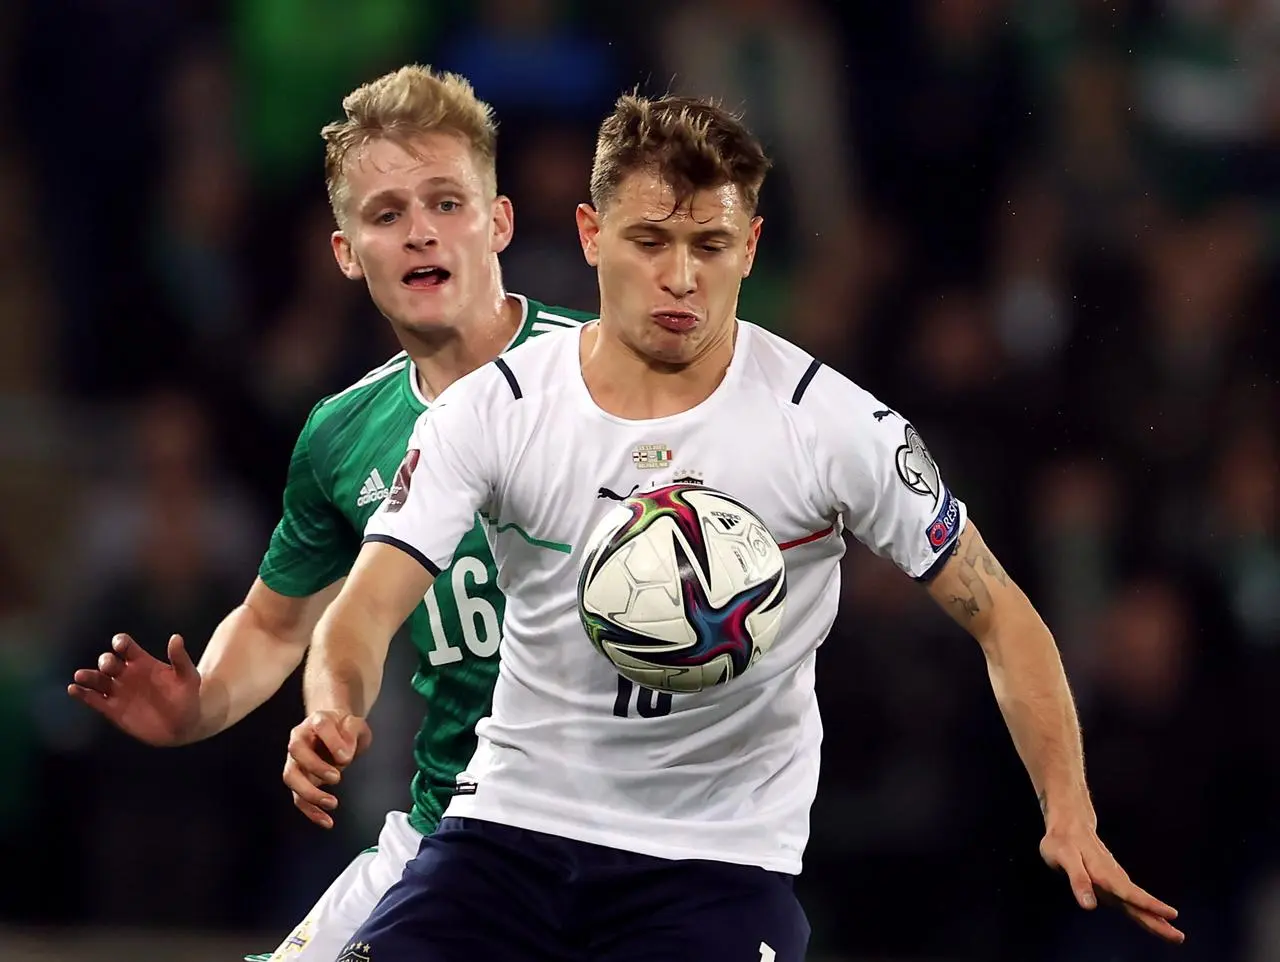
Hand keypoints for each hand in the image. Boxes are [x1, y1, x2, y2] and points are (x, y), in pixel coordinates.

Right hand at [67, 634, 201, 746]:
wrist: (182, 726)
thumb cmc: (187, 697)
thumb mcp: (188, 677)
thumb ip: (180, 658)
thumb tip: (176, 637)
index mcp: (142, 661)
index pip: (125, 646)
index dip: (121, 643)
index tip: (120, 645)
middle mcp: (126, 673)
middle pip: (108, 662)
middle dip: (106, 661)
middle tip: (109, 666)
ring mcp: (118, 691)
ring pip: (97, 680)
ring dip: (88, 676)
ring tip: (80, 676)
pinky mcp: (112, 709)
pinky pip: (93, 699)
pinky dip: (82, 694)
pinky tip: (74, 689)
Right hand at [283, 710, 371, 828]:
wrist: (338, 733)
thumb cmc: (345, 729)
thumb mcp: (356, 725)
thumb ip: (352, 734)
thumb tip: (344, 755)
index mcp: (317, 721)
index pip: (320, 725)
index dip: (332, 741)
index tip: (345, 756)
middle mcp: (301, 739)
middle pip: (296, 750)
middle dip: (315, 766)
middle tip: (336, 777)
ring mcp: (296, 760)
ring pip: (292, 777)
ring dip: (309, 792)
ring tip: (331, 803)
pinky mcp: (300, 780)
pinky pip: (298, 797)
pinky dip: (311, 811)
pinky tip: (326, 821)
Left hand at [1040, 818, 1183, 943]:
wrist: (1070, 825)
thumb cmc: (1062, 841)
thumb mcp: (1063, 856)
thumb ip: (1077, 879)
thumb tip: (1089, 906)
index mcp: (1103, 873)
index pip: (1128, 892)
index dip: (1148, 904)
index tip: (1171, 915)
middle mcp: (1113, 877)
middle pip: (1137, 902)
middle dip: (1158, 920)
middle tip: (1179, 937)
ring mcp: (1114, 880)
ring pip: (1136, 901)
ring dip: (1155, 918)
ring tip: (1174, 934)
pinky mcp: (1112, 882)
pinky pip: (1130, 899)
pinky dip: (1144, 910)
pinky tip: (1155, 920)